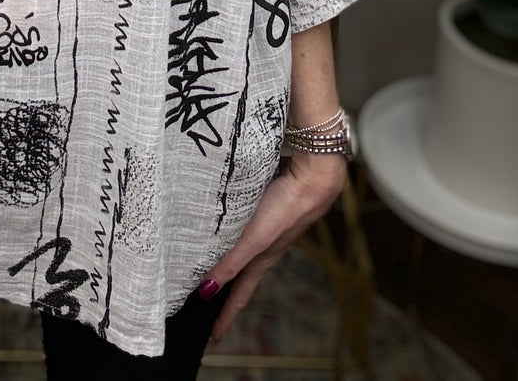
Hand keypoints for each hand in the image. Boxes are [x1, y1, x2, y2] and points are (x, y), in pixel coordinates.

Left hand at [201, 151, 346, 341]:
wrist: (311, 182)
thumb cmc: (284, 211)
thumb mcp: (253, 241)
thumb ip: (230, 263)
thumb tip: (206, 290)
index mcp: (259, 262)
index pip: (239, 296)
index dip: (225, 316)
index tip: (213, 336)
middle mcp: (262, 250)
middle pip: (239, 278)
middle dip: (224, 294)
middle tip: (207, 307)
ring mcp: (265, 232)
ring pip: (241, 255)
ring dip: (227, 265)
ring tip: (211, 270)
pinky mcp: (265, 212)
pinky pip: (242, 233)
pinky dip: (231, 239)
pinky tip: (224, 230)